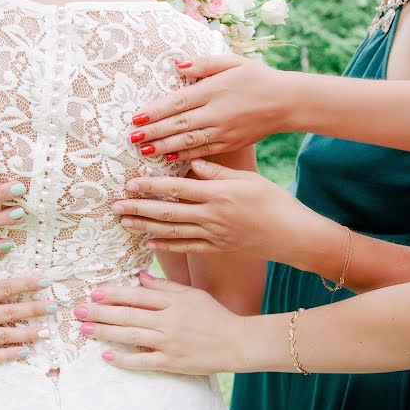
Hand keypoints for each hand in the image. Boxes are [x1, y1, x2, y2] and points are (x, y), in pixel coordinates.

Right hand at [0, 261, 55, 362]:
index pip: (4, 288)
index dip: (25, 284)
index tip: (44, 280)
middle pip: (10, 312)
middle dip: (34, 309)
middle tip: (53, 307)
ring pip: (5, 335)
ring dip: (28, 333)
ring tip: (46, 331)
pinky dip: (8, 355)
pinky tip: (24, 353)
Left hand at [76, 271, 244, 374]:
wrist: (238, 343)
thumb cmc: (214, 315)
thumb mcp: (192, 294)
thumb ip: (166, 286)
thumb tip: (140, 277)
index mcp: (173, 302)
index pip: (138, 295)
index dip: (114, 293)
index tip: (94, 292)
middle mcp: (168, 321)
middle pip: (128, 315)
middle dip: (100, 312)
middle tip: (78, 310)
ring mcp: (169, 343)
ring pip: (131, 336)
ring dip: (106, 332)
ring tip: (85, 329)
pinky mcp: (172, 363)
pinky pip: (144, 361)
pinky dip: (124, 359)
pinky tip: (107, 356)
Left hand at [113, 159, 330, 264]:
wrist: (295, 236)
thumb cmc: (275, 202)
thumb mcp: (248, 179)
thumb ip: (217, 171)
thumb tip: (190, 161)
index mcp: (218, 194)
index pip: (176, 188)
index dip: (150, 186)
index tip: (129, 184)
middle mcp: (212, 216)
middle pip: (167, 212)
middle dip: (138, 209)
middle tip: (115, 206)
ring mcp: (213, 235)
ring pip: (171, 231)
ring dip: (145, 227)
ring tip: (124, 222)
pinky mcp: (217, 248)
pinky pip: (186, 248)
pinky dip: (166, 246)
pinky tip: (149, 242)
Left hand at [129, 54, 292, 159]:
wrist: (288, 102)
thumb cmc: (258, 77)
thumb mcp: (233, 62)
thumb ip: (204, 63)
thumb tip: (177, 65)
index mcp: (215, 90)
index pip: (179, 102)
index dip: (156, 110)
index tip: (137, 117)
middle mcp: (217, 112)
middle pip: (179, 124)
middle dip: (154, 132)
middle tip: (132, 137)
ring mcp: (223, 131)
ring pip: (189, 141)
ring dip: (164, 147)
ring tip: (144, 151)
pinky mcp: (230, 144)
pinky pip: (203, 151)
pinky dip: (185, 156)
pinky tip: (168, 159)